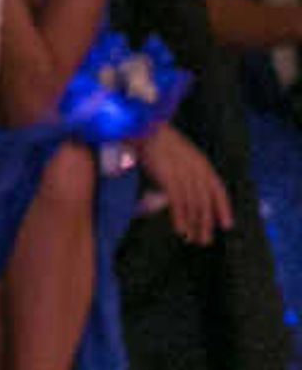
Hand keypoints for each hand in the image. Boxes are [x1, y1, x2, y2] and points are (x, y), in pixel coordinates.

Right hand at [143, 122, 231, 245]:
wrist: (142, 129)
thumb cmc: (156, 142)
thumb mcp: (178, 156)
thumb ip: (184, 172)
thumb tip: (178, 192)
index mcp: (201, 164)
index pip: (218, 190)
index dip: (223, 209)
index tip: (226, 225)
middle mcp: (196, 170)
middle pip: (205, 202)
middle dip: (206, 223)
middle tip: (204, 240)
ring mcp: (183, 174)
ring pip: (193, 205)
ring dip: (193, 224)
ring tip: (192, 239)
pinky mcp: (169, 178)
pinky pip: (178, 202)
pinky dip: (180, 217)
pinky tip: (179, 229)